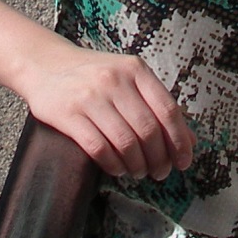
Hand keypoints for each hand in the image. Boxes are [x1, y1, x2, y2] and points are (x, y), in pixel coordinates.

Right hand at [19, 41, 193, 181]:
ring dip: (137, 166)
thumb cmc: (95, 76)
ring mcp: (90, 97)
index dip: (179, 140)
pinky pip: (98, 149)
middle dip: (159, 159)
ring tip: (139, 172)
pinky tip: (117, 169)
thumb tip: (190, 139)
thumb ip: (157, 105)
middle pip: (148, 130)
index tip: (184, 161)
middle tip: (160, 172)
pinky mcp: (68, 114)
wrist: (47, 65)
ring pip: (125, 142)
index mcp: (135, 69)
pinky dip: (113, 166)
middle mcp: (114, 80)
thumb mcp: (129, 79)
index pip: (167, 109)